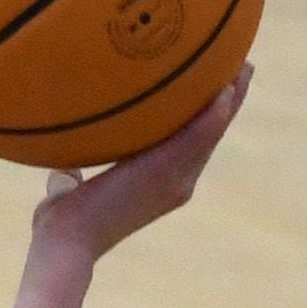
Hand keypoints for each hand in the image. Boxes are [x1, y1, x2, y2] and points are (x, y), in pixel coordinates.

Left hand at [30, 67, 252, 265]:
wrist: (66, 241)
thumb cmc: (65, 224)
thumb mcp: (70, 189)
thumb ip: (71, 176)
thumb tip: (63, 169)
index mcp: (160, 184)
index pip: (191, 144)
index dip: (207, 116)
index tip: (218, 87)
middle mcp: (177, 183)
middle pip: (211, 134)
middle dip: (230, 99)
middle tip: (243, 67)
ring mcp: (175, 181)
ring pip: (213, 132)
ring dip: (232, 98)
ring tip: (243, 67)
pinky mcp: (167, 176)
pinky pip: (198, 138)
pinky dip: (214, 114)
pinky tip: (226, 88)